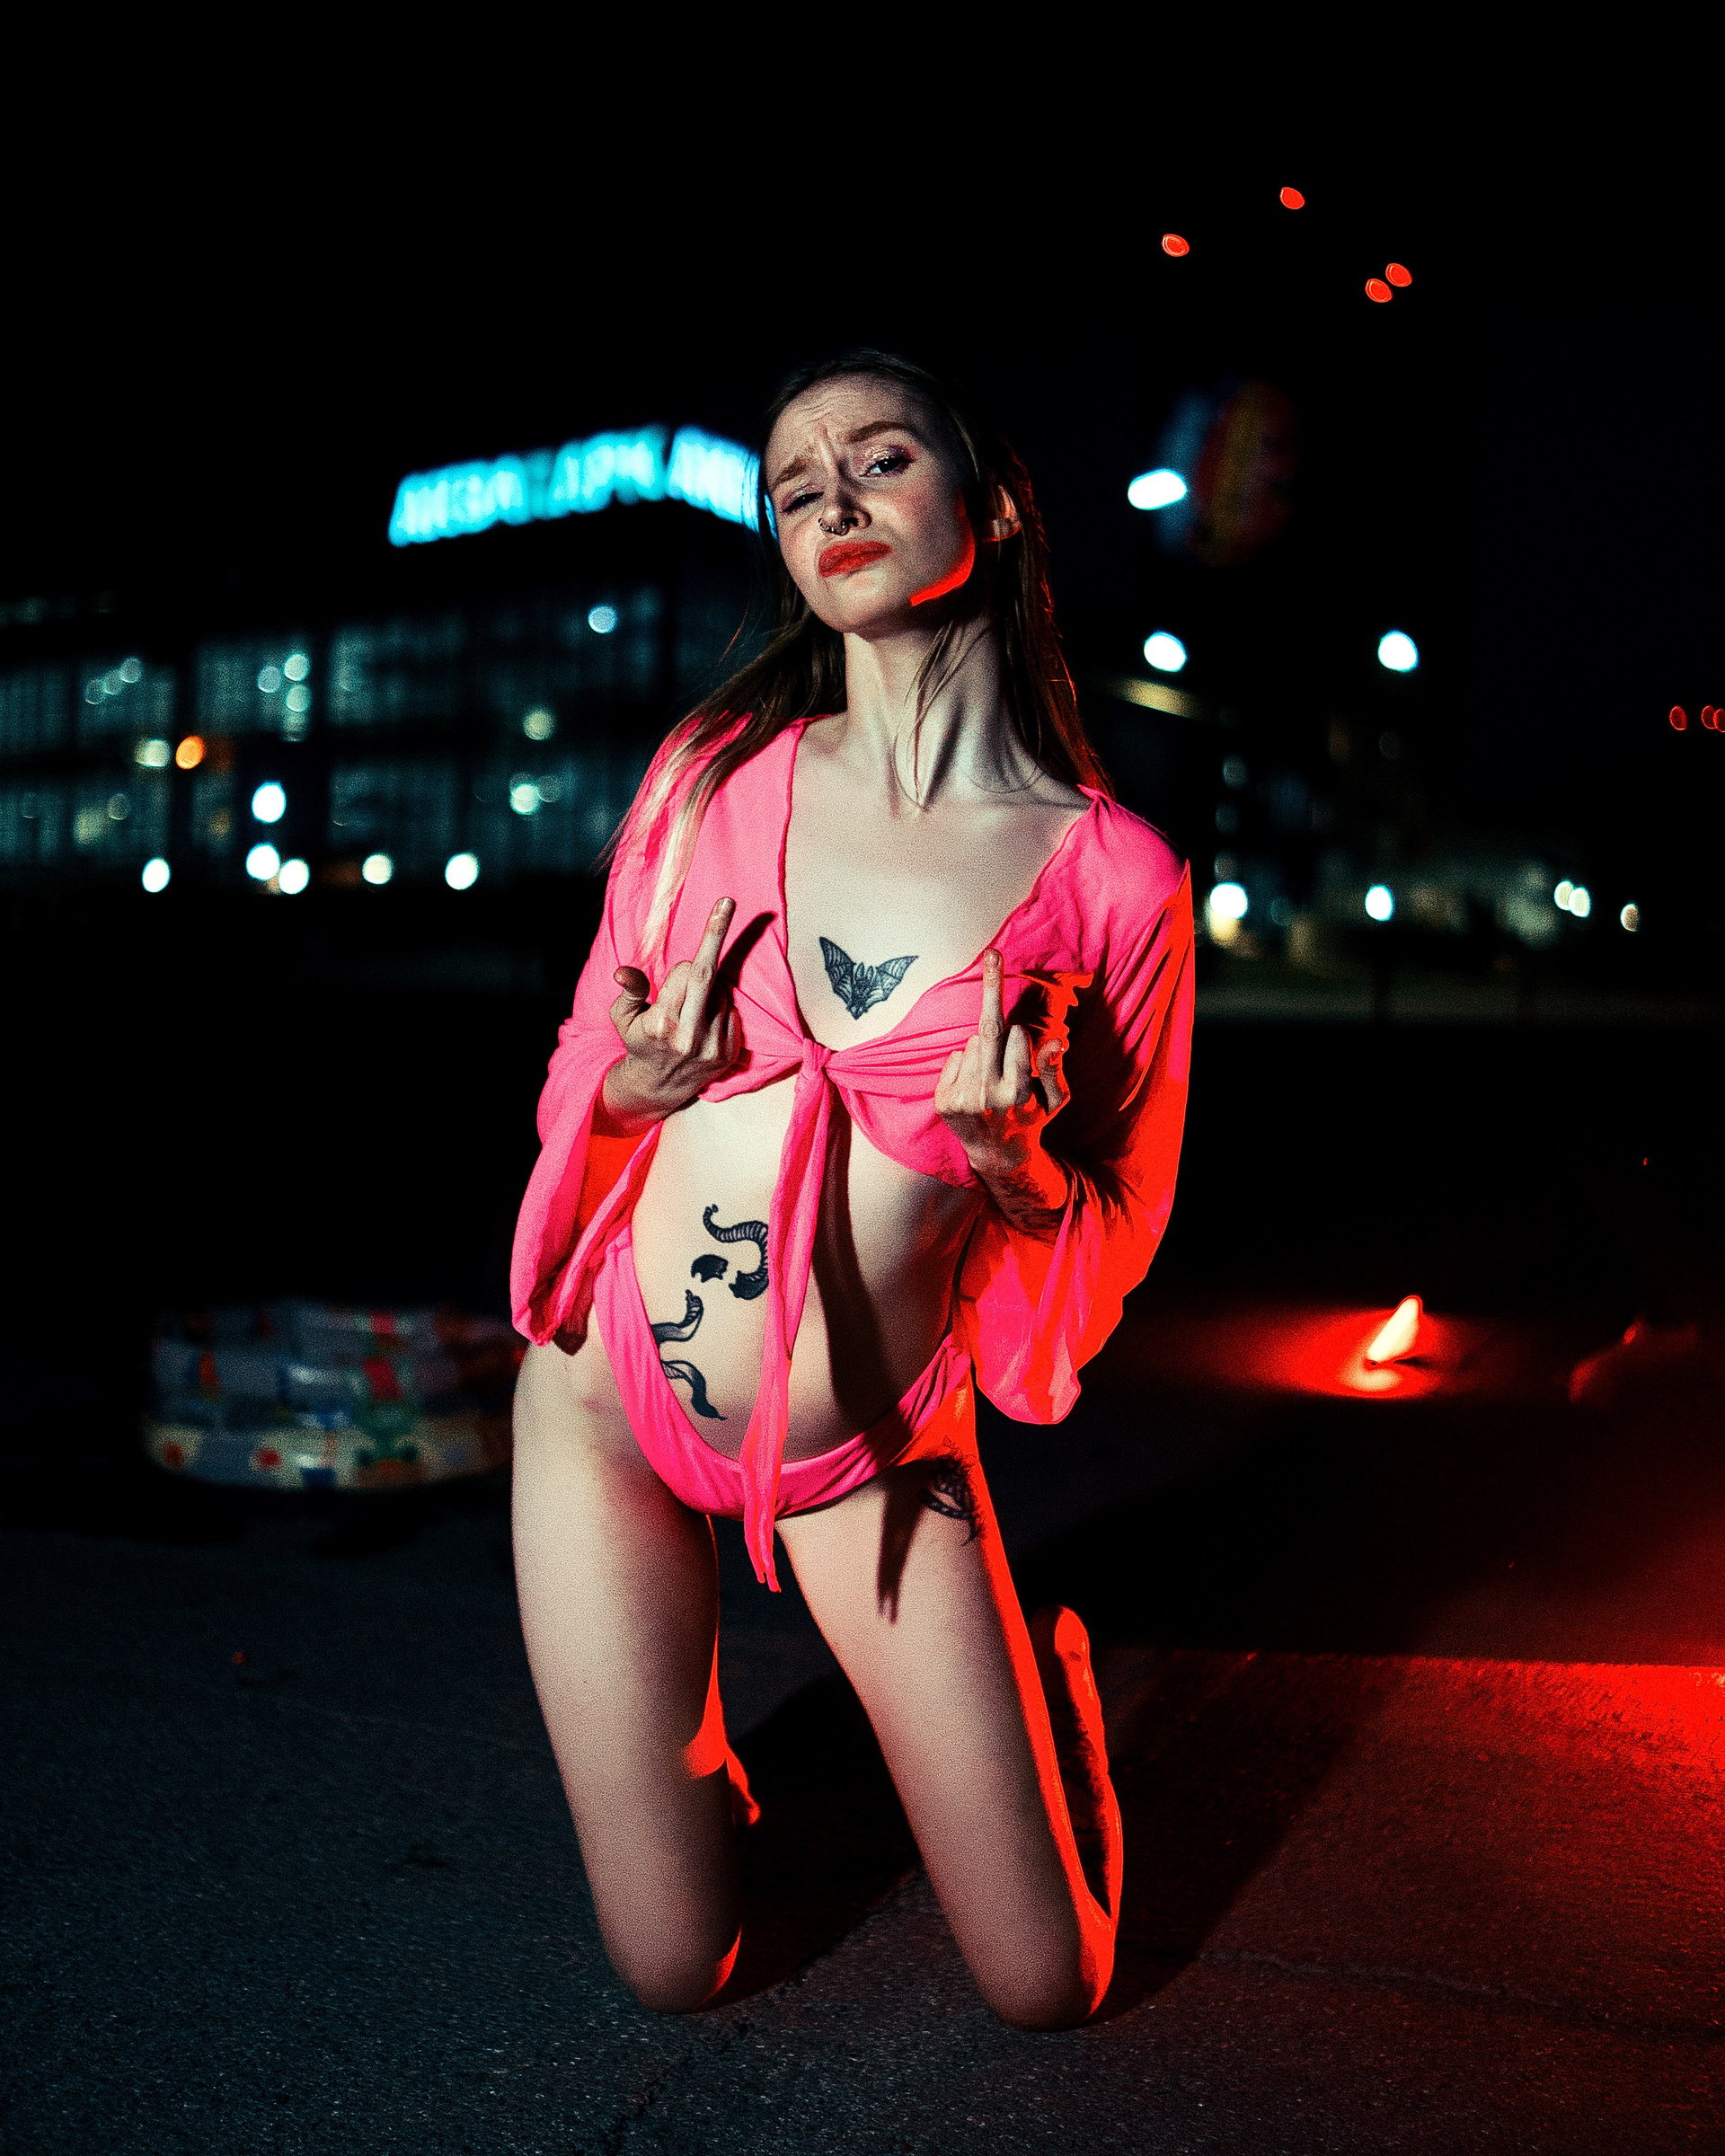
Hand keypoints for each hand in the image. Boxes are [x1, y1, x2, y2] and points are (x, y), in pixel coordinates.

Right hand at [602, 898, 742, 1129]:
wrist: (659, 1086)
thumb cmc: (639, 1041)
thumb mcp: (624, 1017)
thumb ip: (630, 991)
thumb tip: (623, 972)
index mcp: (662, 1024)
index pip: (685, 973)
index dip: (682, 967)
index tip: (701, 934)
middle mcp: (689, 1036)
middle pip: (708, 974)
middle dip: (716, 933)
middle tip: (728, 901)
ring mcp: (712, 1047)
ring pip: (722, 993)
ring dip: (710, 990)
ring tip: (691, 1010)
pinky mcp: (728, 1053)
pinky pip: (732, 1011)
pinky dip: (720, 1008)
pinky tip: (704, 1022)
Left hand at [935, 950, 1069, 1230]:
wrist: (997, 1155)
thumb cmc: (1033, 1119)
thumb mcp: (1056, 1100)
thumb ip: (1054, 1070)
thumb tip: (1056, 1040)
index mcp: (1018, 1094)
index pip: (1017, 1039)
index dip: (1020, 1032)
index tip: (1018, 1022)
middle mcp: (988, 1096)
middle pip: (989, 1030)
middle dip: (993, 988)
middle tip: (994, 953)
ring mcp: (962, 1098)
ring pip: (973, 1044)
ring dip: (984, 1048)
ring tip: (992, 1077)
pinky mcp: (943, 1100)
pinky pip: (955, 1056)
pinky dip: (966, 1061)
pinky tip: (975, 1083)